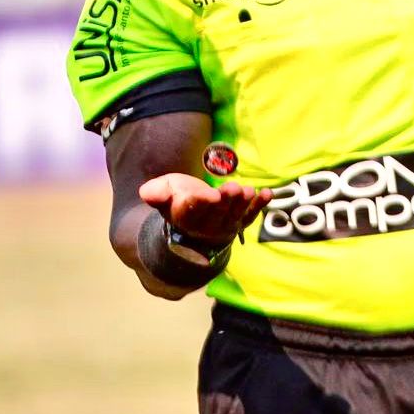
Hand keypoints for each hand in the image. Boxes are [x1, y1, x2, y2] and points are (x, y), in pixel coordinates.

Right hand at [138, 173, 271, 243]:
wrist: (192, 224)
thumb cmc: (177, 201)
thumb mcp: (164, 193)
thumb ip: (157, 192)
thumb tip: (145, 192)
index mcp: (184, 216)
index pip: (192, 210)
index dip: (201, 202)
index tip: (211, 195)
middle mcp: (205, 225)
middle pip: (217, 213)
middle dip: (226, 201)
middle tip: (234, 188)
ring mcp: (224, 225)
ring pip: (234, 215)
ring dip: (242, 204)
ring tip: (248, 191)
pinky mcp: (239, 222)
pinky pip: (250, 216)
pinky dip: (259, 206)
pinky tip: (267, 194)